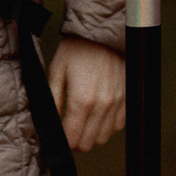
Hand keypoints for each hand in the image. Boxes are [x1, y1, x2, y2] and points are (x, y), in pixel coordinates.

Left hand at [47, 35, 126, 150]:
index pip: (73, 140)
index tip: (59, 136)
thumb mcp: (56, 73)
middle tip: (69, 127)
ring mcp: (118, 102)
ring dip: (92, 134)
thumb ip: (52, 103)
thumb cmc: (77, 50)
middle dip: (76, 140)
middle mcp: (103, 105)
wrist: (102, 32)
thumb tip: (48, 126)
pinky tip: (98, 113)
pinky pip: (118, 125)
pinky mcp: (127, 98)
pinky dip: (107, 125)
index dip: (63, 143)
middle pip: (89, 143)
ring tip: (83, 119)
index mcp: (82, 100)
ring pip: (104, 137)